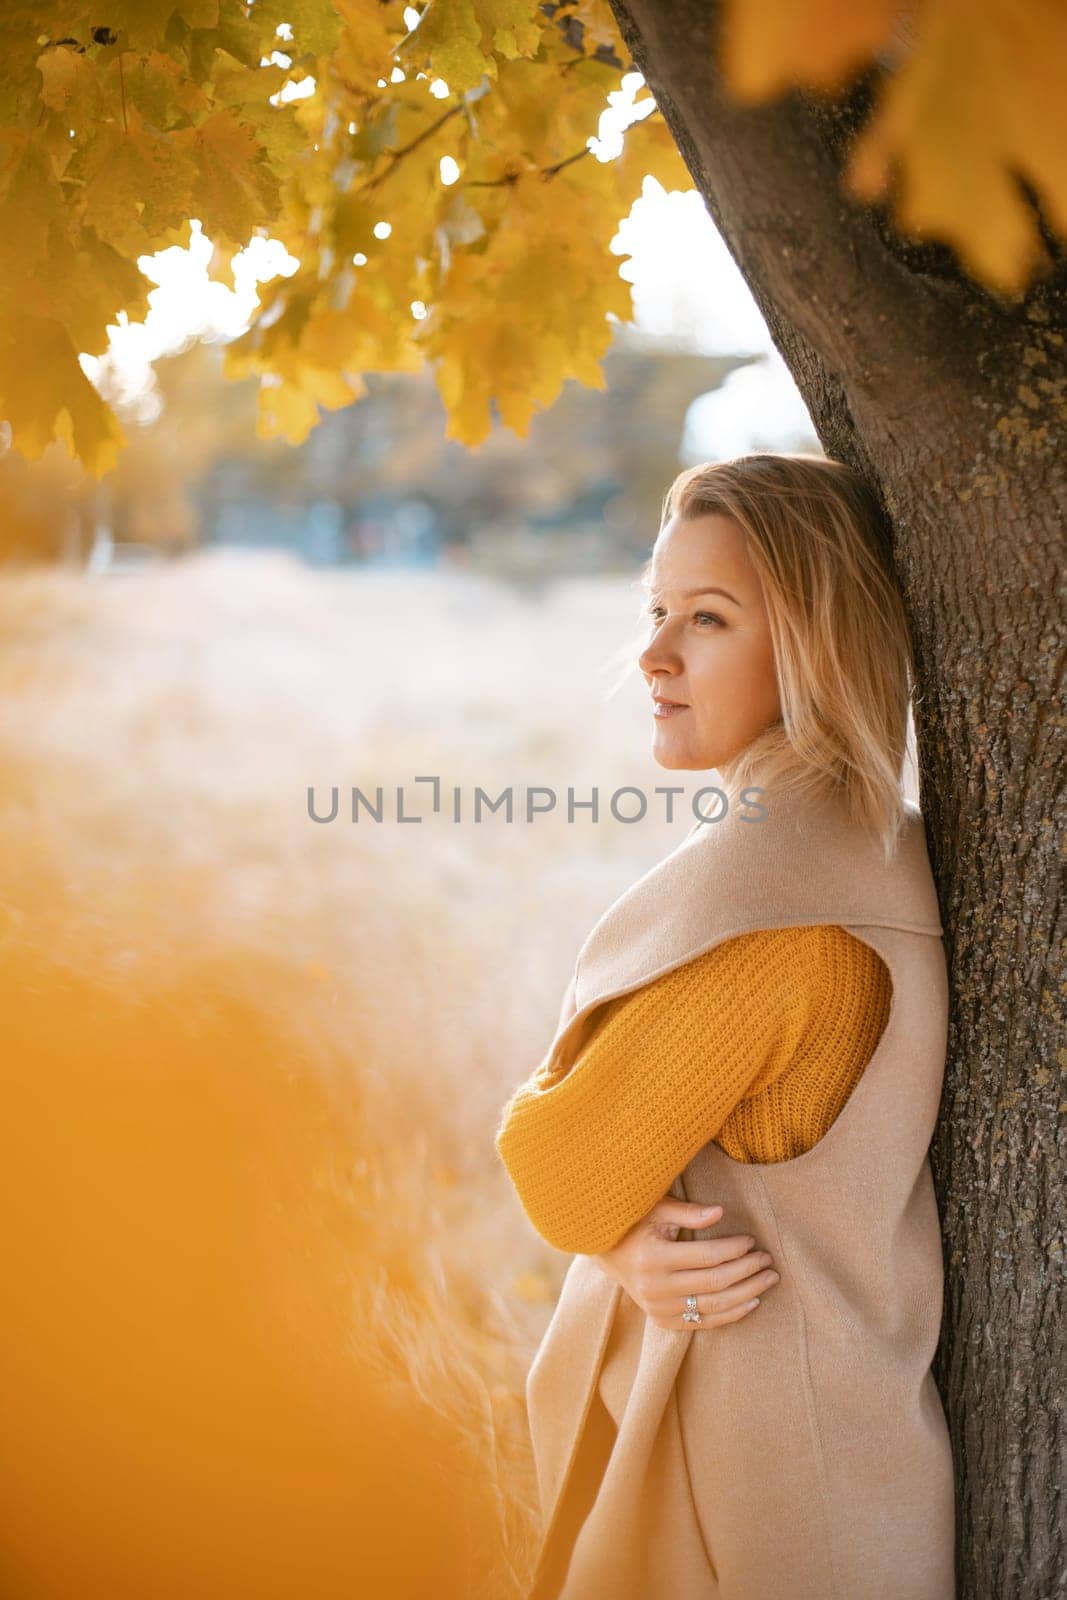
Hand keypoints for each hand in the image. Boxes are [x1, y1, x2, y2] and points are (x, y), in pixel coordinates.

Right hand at [591, 1196, 779, 1331]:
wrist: (609, 1254)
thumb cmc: (637, 1224)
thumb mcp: (658, 1210)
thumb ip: (688, 1212)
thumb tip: (721, 1212)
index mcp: (653, 1257)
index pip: (706, 1256)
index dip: (734, 1249)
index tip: (752, 1241)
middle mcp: (654, 1288)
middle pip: (714, 1282)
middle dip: (747, 1271)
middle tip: (768, 1260)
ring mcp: (658, 1309)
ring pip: (713, 1306)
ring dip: (747, 1293)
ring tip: (768, 1280)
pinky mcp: (663, 1321)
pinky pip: (704, 1323)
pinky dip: (731, 1314)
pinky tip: (752, 1301)